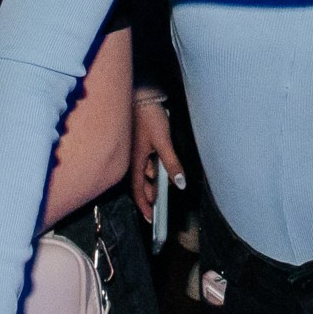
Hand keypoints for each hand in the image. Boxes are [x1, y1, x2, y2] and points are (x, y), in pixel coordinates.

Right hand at [131, 97, 183, 221]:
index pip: (138, 191)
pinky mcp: (139, 145)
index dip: (145, 206)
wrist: (142, 94)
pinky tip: (161, 167)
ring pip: (144, 173)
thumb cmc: (149, 116)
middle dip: (151, 196)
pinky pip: (145, 163)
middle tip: (161, 206)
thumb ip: (171, 163)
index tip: (152, 219)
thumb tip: (180, 183)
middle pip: (141, 184)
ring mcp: (135, 152)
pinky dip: (153, 169)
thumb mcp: (163, 141)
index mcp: (135, 162)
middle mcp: (132, 160)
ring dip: (153, 182)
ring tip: (165, 187)